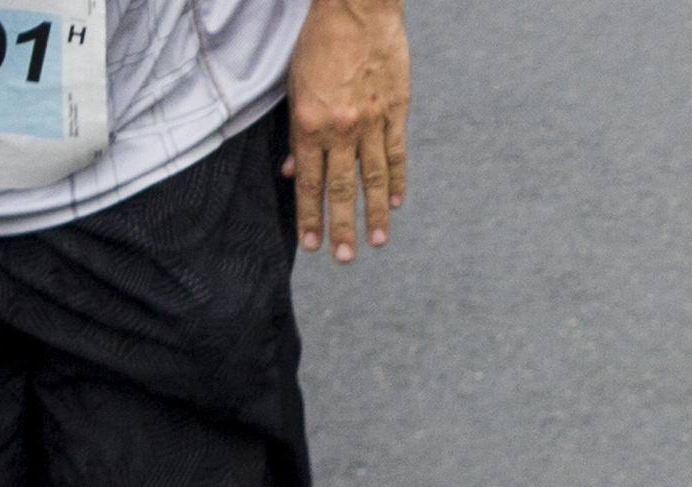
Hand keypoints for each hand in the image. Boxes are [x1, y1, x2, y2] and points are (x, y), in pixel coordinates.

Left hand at [284, 0, 408, 259]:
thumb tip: (294, 169)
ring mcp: (373, 123)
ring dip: (374, 214)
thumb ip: (295, 131)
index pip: (309, 180)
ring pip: (373, 179)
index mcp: (311, 122)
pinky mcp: (396, 112)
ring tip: (376, 242)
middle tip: (344, 257)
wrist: (357, 9)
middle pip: (341, 188)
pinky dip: (397, 181)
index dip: (308, 214)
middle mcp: (342, 129)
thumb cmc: (319, 41)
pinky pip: (397, 155)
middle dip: (340, 226)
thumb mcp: (295, 85)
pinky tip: (396, 204)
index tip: (310, 242)